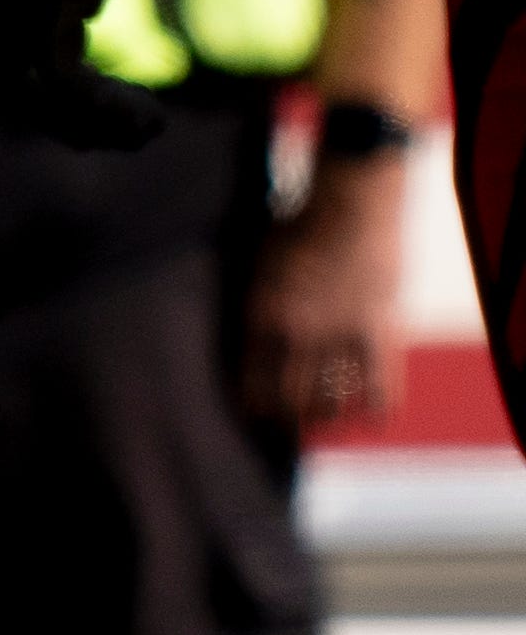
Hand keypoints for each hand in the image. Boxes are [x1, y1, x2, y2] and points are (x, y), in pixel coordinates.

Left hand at [0, 0, 214, 149]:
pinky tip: (148, 119)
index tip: (123, 101)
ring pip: (30, 84)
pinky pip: (57, 75)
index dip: (63, 83)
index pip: (16, 38)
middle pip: (12, 71)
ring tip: (146, 132)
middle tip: (136, 133)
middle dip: (71, 117)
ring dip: (89, 123)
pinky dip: (99, 109)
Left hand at [243, 143, 414, 431]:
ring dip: (329, 417)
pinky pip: (381, 385)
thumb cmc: (299, 224)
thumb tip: (252, 330)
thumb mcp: (259, 261)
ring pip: (333, 399)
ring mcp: (340, 334)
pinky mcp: (379, 330)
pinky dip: (379, 409)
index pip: (252, 381)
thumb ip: (258, 300)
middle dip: (290, 421)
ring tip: (327, 424)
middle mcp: (298, 333)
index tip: (256, 417)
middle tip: (291, 430)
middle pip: (292, 399)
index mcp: (261, 316)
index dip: (254, 406)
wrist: (350, 203)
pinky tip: (376, 422)